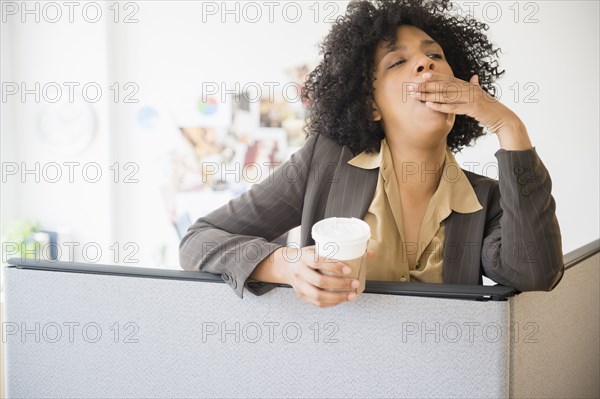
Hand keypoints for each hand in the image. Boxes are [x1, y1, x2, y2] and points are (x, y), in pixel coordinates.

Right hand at [285, 245, 373, 307]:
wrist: (286, 265)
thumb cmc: (306, 256)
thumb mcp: (318, 248)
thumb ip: (341, 250)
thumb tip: (368, 253)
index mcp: (304, 257)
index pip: (318, 262)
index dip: (334, 266)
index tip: (349, 269)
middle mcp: (300, 272)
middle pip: (320, 281)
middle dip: (340, 284)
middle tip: (354, 283)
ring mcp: (299, 286)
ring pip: (318, 296)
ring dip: (338, 297)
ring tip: (351, 295)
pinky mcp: (301, 295)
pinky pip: (317, 303)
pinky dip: (331, 303)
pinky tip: (341, 300)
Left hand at [408, 72, 524, 135]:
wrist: (503, 118)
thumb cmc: (490, 109)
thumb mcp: (481, 96)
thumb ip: (475, 86)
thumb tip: (474, 77)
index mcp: (469, 85)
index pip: (449, 78)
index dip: (435, 76)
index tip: (421, 75)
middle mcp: (469, 88)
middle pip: (444, 85)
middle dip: (426, 85)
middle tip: (411, 86)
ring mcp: (471, 98)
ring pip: (446, 95)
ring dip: (428, 95)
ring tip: (415, 95)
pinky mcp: (472, 108)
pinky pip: (453, 107)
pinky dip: (440, 106)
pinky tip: (428, 105)